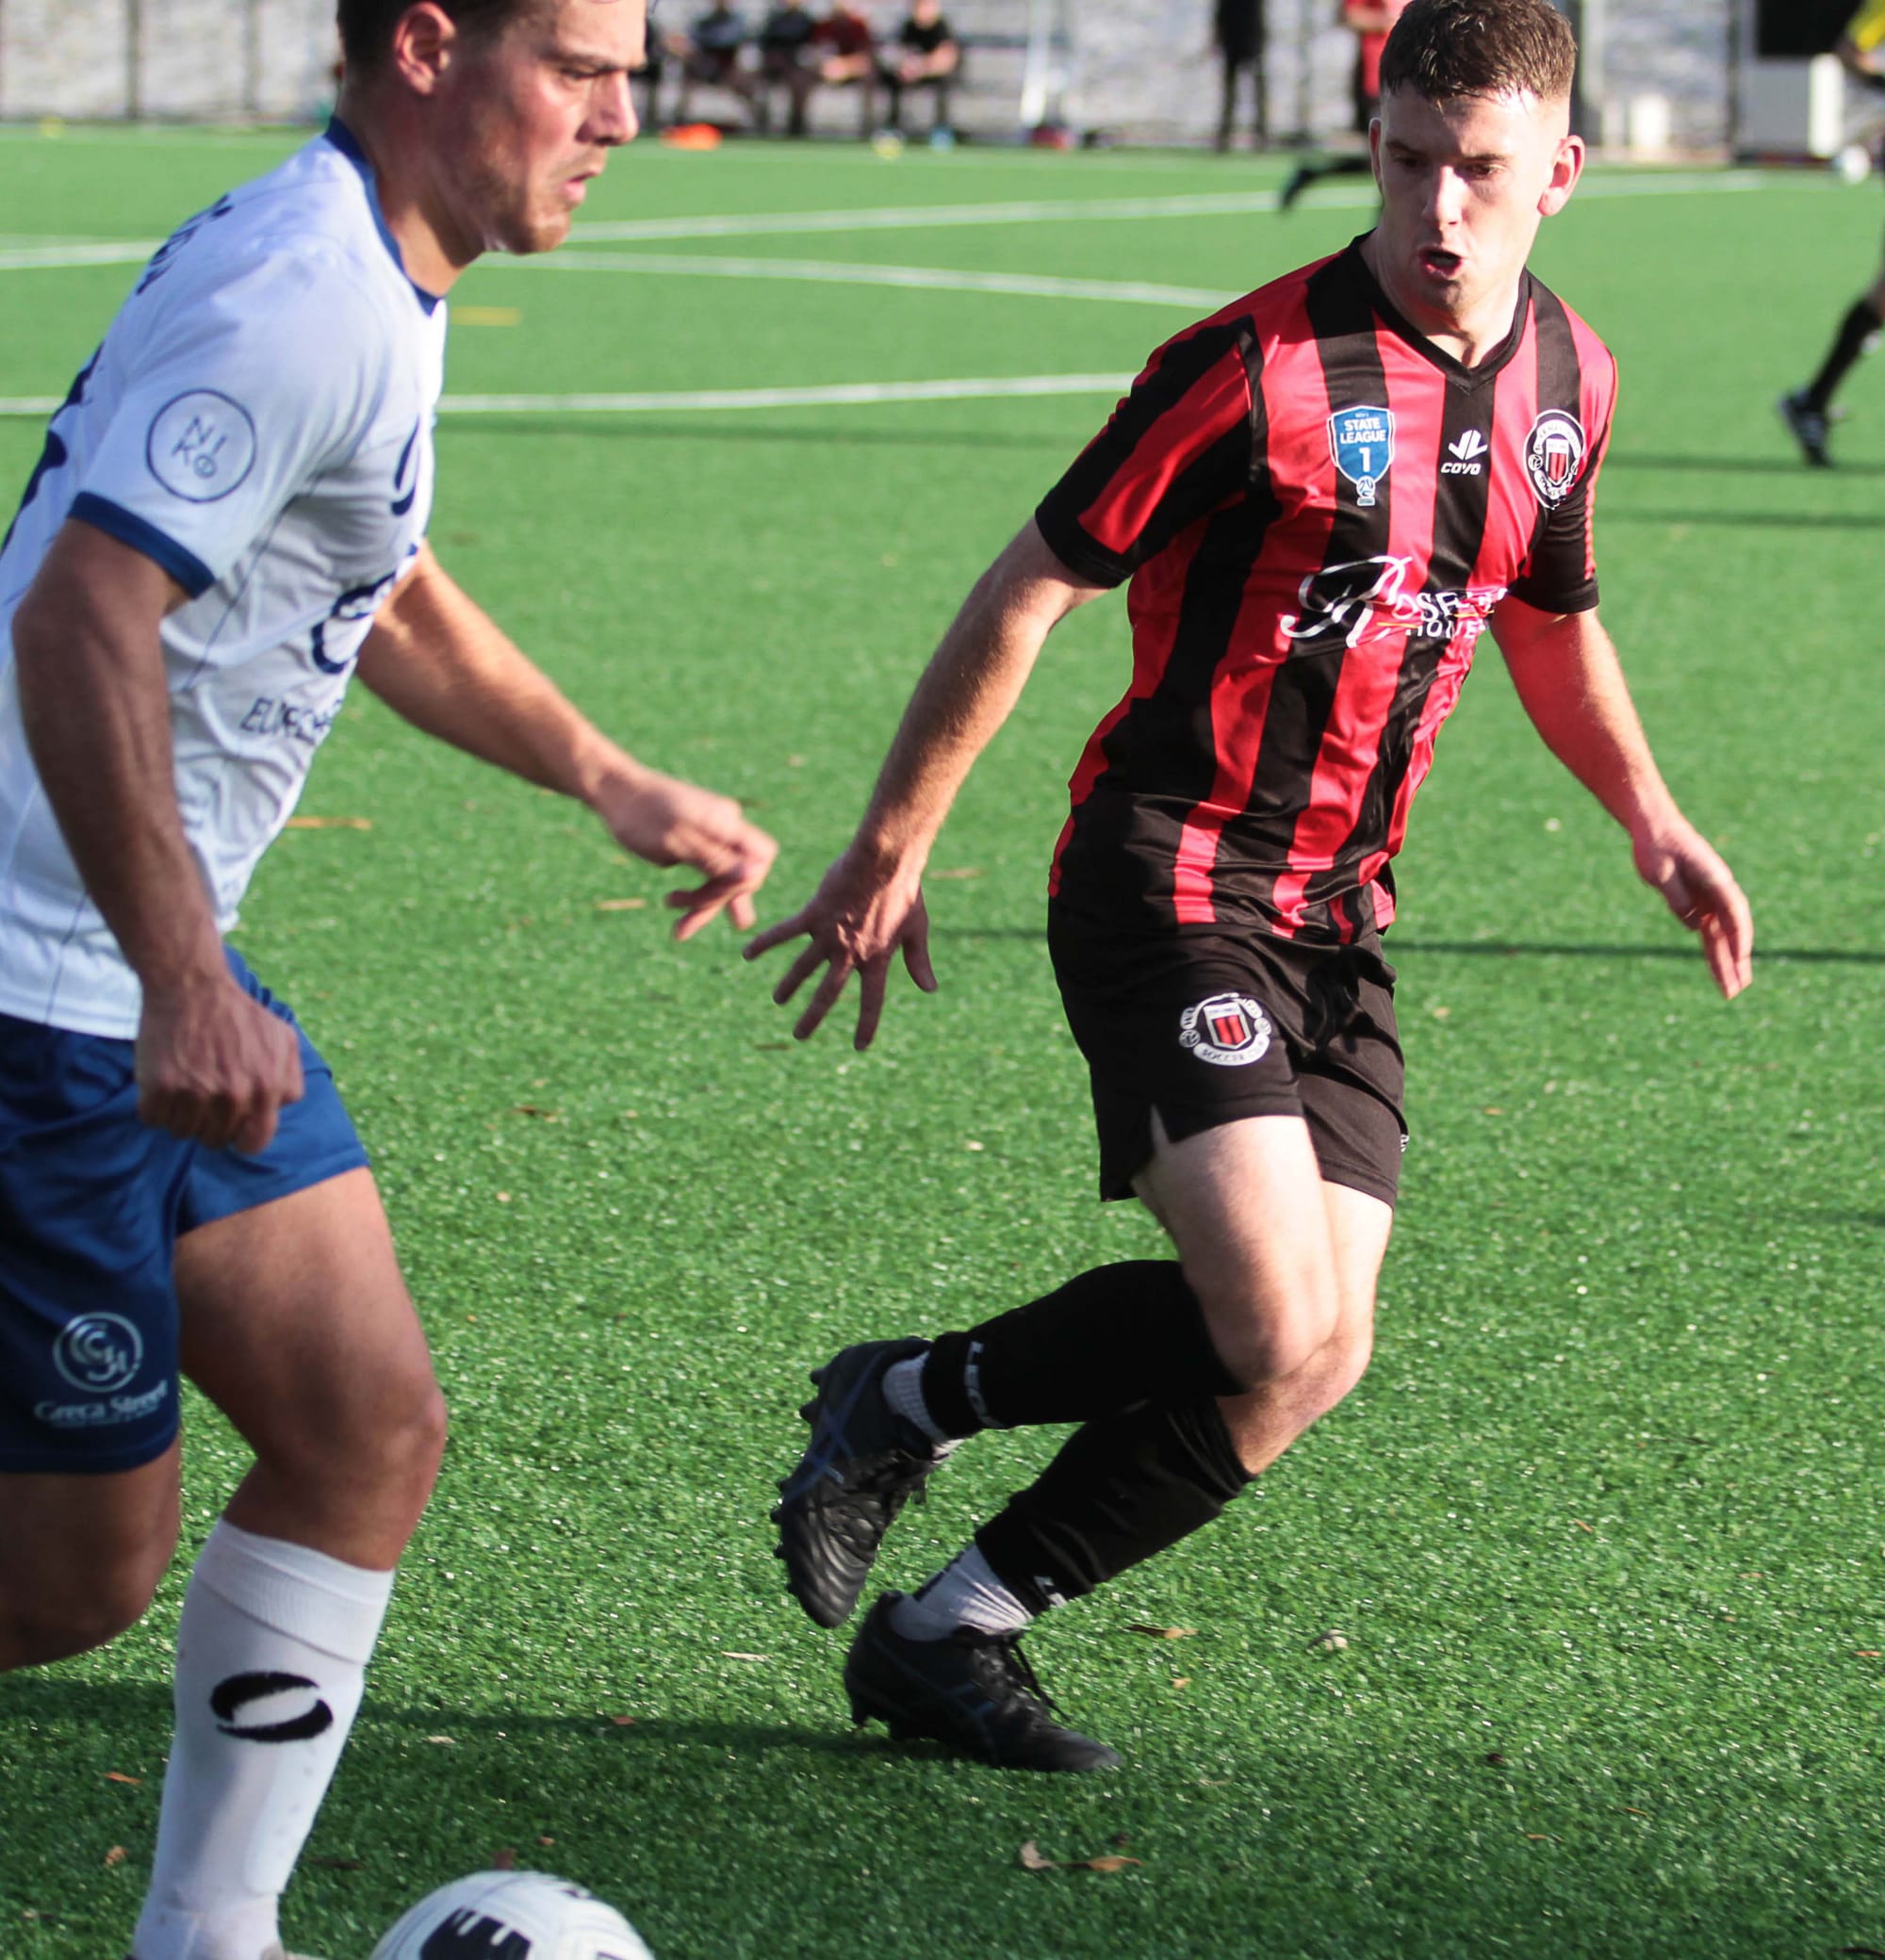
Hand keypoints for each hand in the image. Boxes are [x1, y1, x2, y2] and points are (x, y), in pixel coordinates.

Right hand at [136, 972, 305, 1152]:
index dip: (240, 1138)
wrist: (192, 986)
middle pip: (214, 1140)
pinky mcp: (160, 1087)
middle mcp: (233, 1096)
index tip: (231, 1127)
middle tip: (203, 1093)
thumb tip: (282, 1107)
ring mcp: (195, 1093)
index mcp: (267, 1089)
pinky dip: (153, 1106)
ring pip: (182, 1132)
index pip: (253, 1144)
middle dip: (209, 1122)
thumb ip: (290, 1077)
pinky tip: (162, 1081)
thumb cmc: (238, 1014)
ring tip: (184, 1084)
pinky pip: (153, 1118)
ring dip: (180, 1114)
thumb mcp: (283, 1039)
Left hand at [595, 769, 777, 939]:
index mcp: (726, 822)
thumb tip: (756, 875)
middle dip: (715, 901)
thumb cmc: (642, 816)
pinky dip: (692, 893)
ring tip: (675, 923)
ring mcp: (711, 835)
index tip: (719, 897)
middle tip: (684, 925)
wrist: (613, 791)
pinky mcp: (696, 843)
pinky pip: (704, 873)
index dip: (749, 882)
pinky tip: (671, 902)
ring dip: (701, 903)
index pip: (762, 855)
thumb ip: (717, 859)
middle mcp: (724, 828)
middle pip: (739, 874)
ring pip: (720, 879)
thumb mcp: (678, 843)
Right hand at [743, 845, 937, 1046]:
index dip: (866, 1026)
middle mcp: (850, 953)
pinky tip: (748, 953)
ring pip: (803, 967)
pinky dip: (765, 943)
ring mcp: (829, 935)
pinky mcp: (813, 914)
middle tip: (799, 1036)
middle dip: (812, 1017)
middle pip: (827, 994)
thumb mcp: (917, 930)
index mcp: (877, 959)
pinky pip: (785, 932)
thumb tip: (930, 990)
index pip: (872, 1001)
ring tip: (778, 999)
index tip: (859, 1046)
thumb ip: (919, 961)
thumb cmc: (904, 892)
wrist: (884, 860)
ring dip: (788, 986)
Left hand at [1632, 822, 1753, 999]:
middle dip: (1735, 961)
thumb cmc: (1656, 847)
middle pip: (1730, 931)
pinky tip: (1718, 969)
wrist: (1654, 828)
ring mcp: (1710, 898)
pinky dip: (1713, 949)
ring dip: (1725, 961)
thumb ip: (1679, 900)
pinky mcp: (1698, 901)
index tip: (1742, 960)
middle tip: (1739, 989)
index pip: (1734, 915)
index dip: (1739, 939)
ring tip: (1731, 989)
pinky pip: (1708, 930)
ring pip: (1720, 935)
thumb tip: (1695, 926)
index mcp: (1716, 880)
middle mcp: (1718, 891)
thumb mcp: (1661, 874)